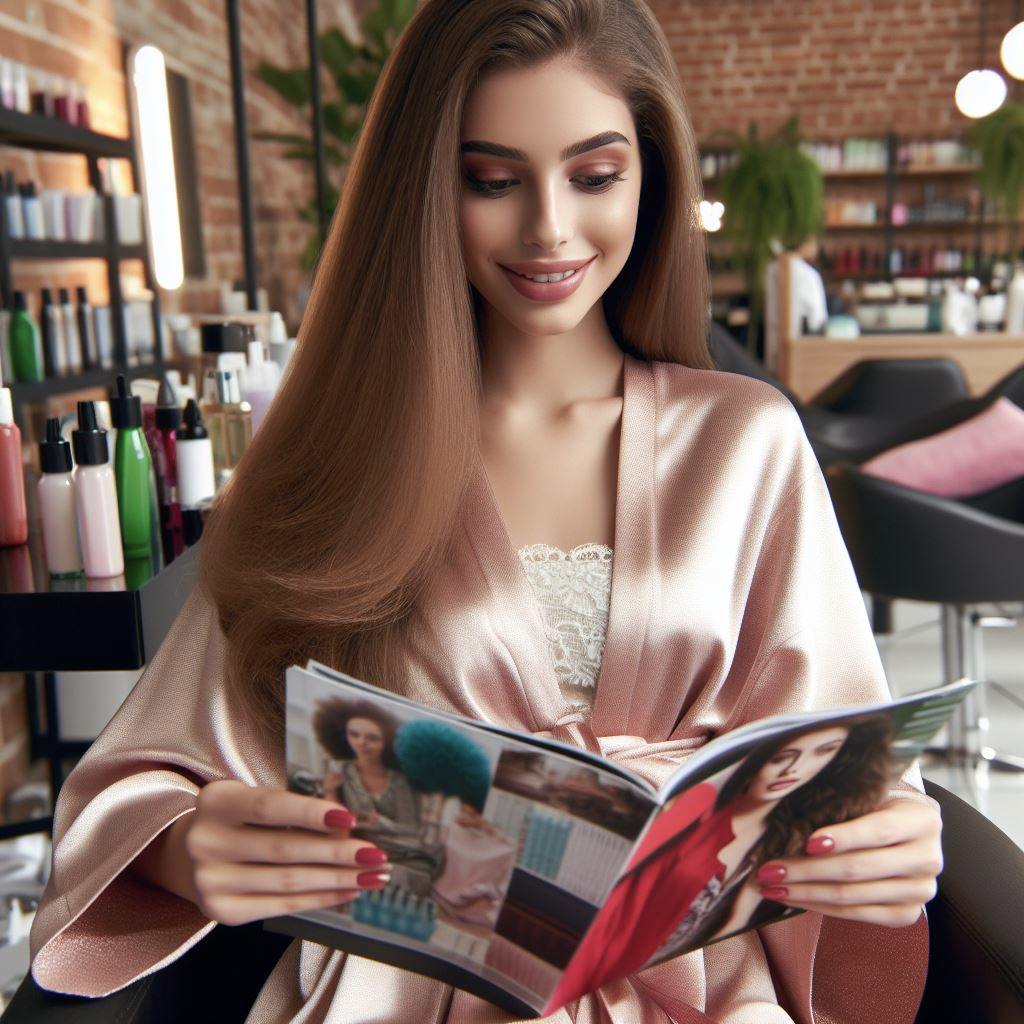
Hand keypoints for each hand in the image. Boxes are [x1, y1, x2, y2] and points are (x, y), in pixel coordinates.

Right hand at [177, 780, 391, 925]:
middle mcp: (207, 842)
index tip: (350, 819)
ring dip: (338, 879)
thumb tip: (347, 826)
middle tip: (376, 854)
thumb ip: (289, 809)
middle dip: (338, 853)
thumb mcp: (251, 799)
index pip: (270, 807)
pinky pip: (281, 906)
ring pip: (288, 881)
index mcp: (217, 802)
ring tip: (372, 876)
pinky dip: (320, 898)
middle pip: (285, 849)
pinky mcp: (222, 911)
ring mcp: (211, 881)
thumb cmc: (234, 818)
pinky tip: (346, 891)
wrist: (186, 853)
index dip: (311, 813)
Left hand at [754, 797, 941, 926]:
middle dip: (807, 870)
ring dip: (805, 891)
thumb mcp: (874, 794)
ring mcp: (919, 891)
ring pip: (852, 895)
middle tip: (768, 869)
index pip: (878, 831)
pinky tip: (793, 897)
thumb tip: (785, 810)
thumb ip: (846, 801)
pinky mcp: (907, 914)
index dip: (843, 837)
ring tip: (771, 886)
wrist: (912, 832)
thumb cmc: (880, 805)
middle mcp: (927, 859)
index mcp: (922, 820)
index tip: (808, 842)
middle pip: (858, 868)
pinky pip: (856, 914)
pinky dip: (820, 906)